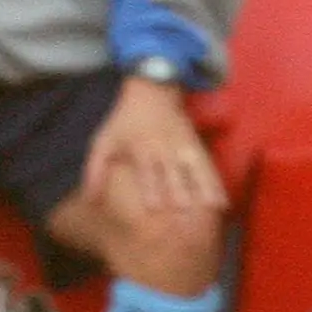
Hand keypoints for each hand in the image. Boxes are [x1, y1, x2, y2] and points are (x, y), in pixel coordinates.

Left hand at [81, 77, 226, 218]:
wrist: (151, 91)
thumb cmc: (123, 121)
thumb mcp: (104, 140)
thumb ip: (95, 170)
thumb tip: (89, 199)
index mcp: (141, 149)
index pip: (147, 172)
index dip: (151, 189)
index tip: (155, 210)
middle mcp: (165, 150)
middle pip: (174, 175)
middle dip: (181, 196)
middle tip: (188, 220)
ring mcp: (183, 148)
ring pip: (196, 172)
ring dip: (205, 191)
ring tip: (213, 212)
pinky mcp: (195, 146)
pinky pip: (208, 168)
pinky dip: (216, 185)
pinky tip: (222, 204)